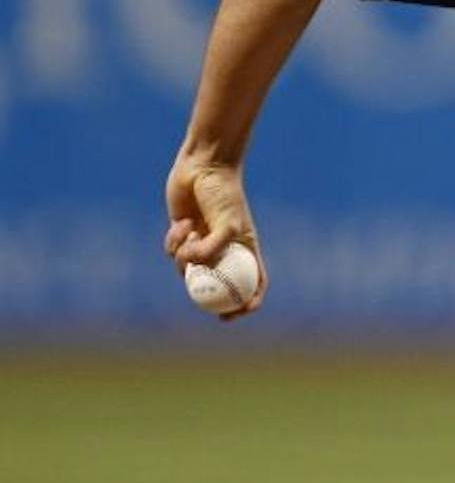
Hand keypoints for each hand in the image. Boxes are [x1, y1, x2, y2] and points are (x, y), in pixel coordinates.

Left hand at [164, 153, 266, 317]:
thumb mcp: (227, 224)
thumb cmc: (223, 195)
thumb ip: (213, 248)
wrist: (203, 168)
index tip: (234, 314)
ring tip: (189, 234)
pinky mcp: (181, 234)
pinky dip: (174, 241)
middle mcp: (224, 249)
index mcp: (245, 249)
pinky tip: (182, 222)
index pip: (253, 283)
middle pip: (217, 282)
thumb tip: (195, 268)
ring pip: (189, 267)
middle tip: (198, 303)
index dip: (247, 302)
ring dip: (184, 258)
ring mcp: (201, 242)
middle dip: (207, 294)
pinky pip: (172, 251)